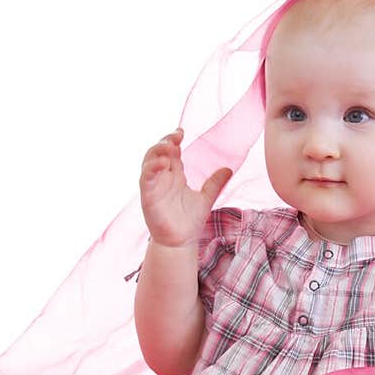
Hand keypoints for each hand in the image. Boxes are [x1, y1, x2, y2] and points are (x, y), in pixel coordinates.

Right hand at [139, 128, 232, 247]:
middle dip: (165, 141)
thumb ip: (214, 184)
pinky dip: (151, 169)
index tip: (182, 132)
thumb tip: (228, 169)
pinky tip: (162, 163)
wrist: (182, 242)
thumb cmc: (189, 221)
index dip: (173, 140)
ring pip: (149, 161)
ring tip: (168, 146)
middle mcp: (162, 178)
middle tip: (176, 136)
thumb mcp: (206, 198)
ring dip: (156, 151)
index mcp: (174, 175)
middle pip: (158, 152)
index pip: (171, 152)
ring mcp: (154, 186)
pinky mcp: (147, 197)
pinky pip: (145, 178)